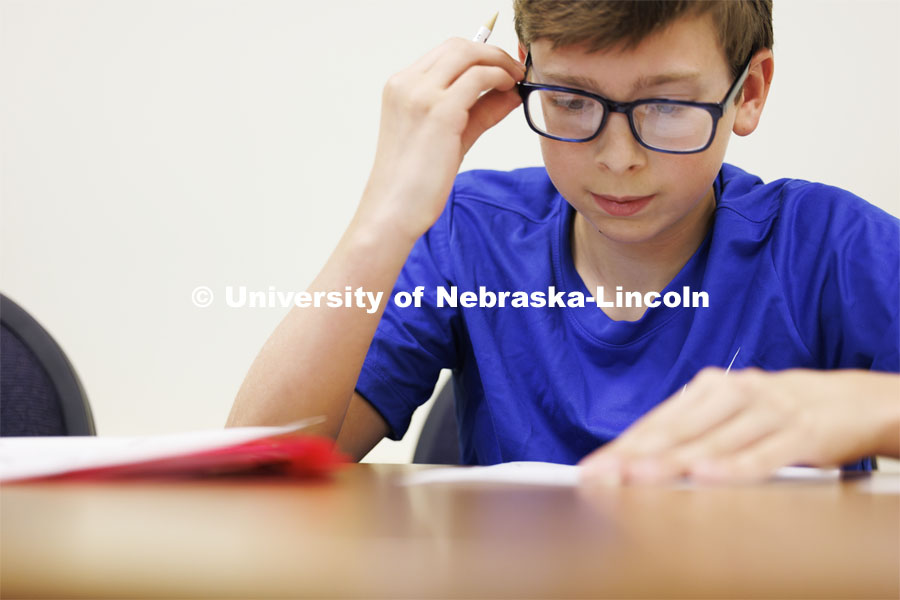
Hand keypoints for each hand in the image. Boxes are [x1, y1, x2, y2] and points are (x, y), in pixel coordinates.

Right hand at [359, 38, 524, 239]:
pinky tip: (509, 91)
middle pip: (458, 47)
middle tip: (515, 71)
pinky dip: (499, 77)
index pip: (445, 53)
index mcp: (400, 87)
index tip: (502, 69)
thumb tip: (511, 93)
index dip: (478, 55)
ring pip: (469, 55)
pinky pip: (478, 78)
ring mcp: (421, 95)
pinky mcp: (440, 111)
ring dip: (499, 62)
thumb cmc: (415, 182)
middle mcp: (407, 84)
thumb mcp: (450, 137)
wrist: (393, 211)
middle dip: (493, 52)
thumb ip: (479, 112)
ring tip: (515, 80)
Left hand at [579, 368, 899, 484]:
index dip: (622, 447)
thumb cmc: (774, 410)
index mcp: (708, 388)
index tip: (592, 468)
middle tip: (602, 476)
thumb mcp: (729, 412)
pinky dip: (732, 466)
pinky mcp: (800, 432)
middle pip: (674, 430)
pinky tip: (705, 476)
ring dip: (672, 462)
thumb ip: (692, 432)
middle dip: (633, 455)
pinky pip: (761, 453)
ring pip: (711, 441)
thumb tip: (638, 461)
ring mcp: (766, 410)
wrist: (849, 398)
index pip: (656, 422)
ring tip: (638, 478)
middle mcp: (732, 393)